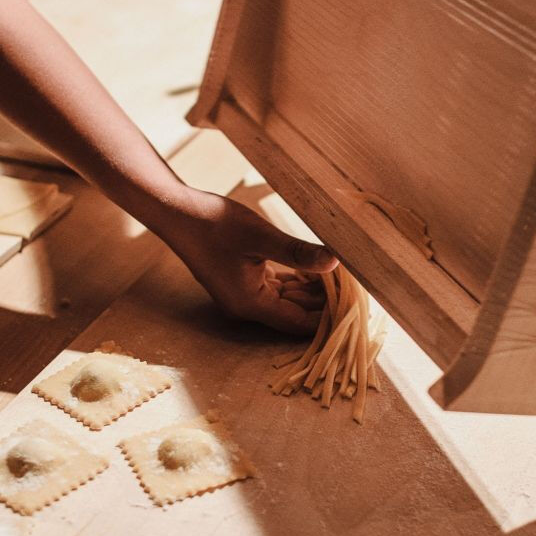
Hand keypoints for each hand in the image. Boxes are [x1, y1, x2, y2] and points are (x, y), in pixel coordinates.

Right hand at [158, 189, 338, 334]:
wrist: (177, 212)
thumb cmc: (214, 223)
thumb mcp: (260, 236)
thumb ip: (297, 253)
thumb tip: (335, 262)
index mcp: (251, 304)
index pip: (299, 323)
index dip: (328, 318)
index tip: (356, 307)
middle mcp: (248, 306)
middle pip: (296, 314)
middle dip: (325, 304)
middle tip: (357, 289)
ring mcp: (244, 293)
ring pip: (288, 300)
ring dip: (313, 292)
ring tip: (345, 278)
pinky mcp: (243, 279)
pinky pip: (277, 288)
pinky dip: (298, 281)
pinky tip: (318, 269)